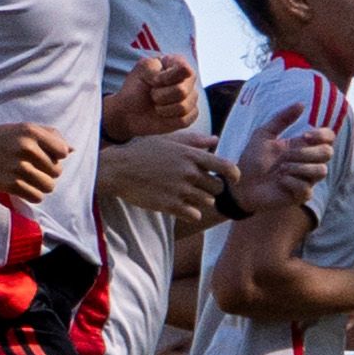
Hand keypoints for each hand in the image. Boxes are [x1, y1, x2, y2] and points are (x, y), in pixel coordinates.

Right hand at [0, 120, 72, 204]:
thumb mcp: (20, 129)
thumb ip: (48, 135)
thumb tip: (71, 150)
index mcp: (30, 131)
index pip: (62, 151)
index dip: (55, 157)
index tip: (42, 157)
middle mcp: (26, 148)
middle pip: (56, 171)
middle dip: (47, 173)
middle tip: (31, 169)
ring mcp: (18, 167)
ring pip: (48, 186)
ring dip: (40, 186)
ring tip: (27, 180)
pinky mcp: (10, 184)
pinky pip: (36, 196)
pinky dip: (32, 195)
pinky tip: (21, 188)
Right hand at [101, 126, 223, 221]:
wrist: (119, 169)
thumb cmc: (143, 152)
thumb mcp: (168, 141)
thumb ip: (194, 141)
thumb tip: (215, 140)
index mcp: (191, 155)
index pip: (226, 166)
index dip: (234, 174)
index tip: (233, 179)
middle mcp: (189, 172)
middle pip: (217, 187)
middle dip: (211, 188)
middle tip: (198, 186)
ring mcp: (180, 190)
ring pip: (207, 201)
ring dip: (201, 200)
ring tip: (187, 196)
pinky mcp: (170, 205)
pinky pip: (194, 215)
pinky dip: (191, 213)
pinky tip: (182, 207)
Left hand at [105, 52, 198, 139]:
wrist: (129, 113)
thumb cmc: (136, 89)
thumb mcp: (141, 70)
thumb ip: (158, 67)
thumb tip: (185, 71)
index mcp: (177, 63)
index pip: (184, 69)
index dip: (167, 78)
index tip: (154, 81)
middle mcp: (188, 79)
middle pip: (183, 90)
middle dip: (161, 95)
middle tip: (152, 94)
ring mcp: (191, 97)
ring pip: (184, 107)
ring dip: (163, 109)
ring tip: (157, 105)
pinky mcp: (190, 114)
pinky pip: (184, 120)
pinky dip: (168, 120)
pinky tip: (163, 115)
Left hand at [233, 110, 333, 213]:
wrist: (240, 182)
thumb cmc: (252, 159)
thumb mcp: (264, 133)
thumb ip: (282, 118)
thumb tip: (302, 103)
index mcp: (303, 146)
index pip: (328, 137)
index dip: (323, 135)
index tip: (305, 136)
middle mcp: (309, 162)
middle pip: (327, 153)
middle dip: (306, 152)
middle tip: (285, 156)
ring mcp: (306, 179)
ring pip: (321, 171)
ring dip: (298, 168)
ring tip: (280, 170)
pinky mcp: (300, 195)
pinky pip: (306, 188)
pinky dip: (291, 182)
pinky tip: (279, 181)